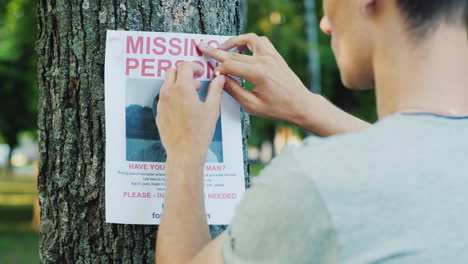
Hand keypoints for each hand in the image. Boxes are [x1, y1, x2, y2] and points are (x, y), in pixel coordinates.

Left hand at [156, 62, 224, 163]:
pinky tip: (184, 108)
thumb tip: (219, 79)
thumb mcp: (212, 109)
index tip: (201, 72)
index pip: (184, 66)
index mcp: (182, 89)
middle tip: (196, 82)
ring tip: (192, 96)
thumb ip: (215, 90)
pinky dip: (173, 96)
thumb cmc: (199, 133)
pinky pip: (164, 98)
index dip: (194, 66)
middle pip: (172, 71)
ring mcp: (161, 103)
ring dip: (178, 84)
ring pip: (166, 84)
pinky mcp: (159, 113)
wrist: (184, 153)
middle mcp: (168, 93)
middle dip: (184, 72)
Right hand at [198, 33, 312, 125]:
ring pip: (248, 39)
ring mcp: (272, 55)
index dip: (218, 68)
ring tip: (222, 47)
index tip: (210, 71)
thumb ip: (234, 91)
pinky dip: (248, 41)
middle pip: (235, 53)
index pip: (230, 65)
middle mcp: (265, 60)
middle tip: (203, 47)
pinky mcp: (276, 55)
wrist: (300, 105)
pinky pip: (260, 41)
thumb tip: (220, 79)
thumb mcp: (252, 106)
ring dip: (234, 41)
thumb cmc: (277, 108)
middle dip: (217, 51)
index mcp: (258, 74)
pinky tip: (240, 49)